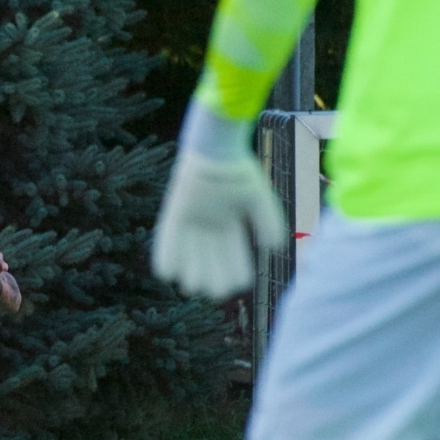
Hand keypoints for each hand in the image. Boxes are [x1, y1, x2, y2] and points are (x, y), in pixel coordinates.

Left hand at [152, 148, 285, 299]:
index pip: (234, 251)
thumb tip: (275, 248)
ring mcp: (191, 217)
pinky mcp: (174, 210)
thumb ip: (267, 221)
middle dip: (215, 275)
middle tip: (216, 292)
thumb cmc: (238, 169)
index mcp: (230, 220)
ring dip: (191, 270)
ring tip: (192, 287)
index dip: (238, 268)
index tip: (241, 284)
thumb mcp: (257, 198)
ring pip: (189, 251)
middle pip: (211, 256)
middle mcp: (209, 222)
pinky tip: (164, 272)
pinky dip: (165, 254)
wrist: (215, 146)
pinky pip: (166, 236)